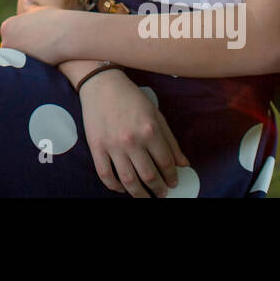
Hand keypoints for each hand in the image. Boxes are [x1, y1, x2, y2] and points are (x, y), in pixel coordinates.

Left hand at [0, 0, 67, 65]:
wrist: (68, 34)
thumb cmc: (55, 19)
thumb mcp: (40, 10)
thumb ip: (30, 8)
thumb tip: (26, 2)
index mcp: (7, 27)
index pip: (9, 34)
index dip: (23, 35)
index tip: (35, 35)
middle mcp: (6, 42)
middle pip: (11, 48)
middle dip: (21, 48)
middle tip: (40, 44)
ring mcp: (14, 56)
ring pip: (17, 59)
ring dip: (26, 58)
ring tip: (43, 51)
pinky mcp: (24, 68)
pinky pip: (25, 68)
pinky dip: (32, 66)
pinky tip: (44, 59)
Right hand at [78, 71, 189, 196]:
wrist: (101, 83)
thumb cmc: (131, 97)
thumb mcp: (156, 114)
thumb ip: (171, 140)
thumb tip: (183, 164)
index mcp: (150, 130)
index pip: (165, 163)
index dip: (172, 177)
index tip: (173, 183)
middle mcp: (132, 140)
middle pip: (149, 175)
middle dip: (158, 189)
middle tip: (162, 193)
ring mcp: (112, 145)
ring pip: (128, 180)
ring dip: (139, 194)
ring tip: (145, 197)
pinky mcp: (96, 147)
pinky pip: (105, 174)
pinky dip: (114, 186)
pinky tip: (122, 188)